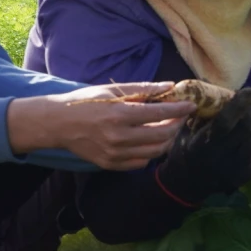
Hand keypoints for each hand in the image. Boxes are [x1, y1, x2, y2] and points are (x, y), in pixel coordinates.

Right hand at [8, 84, 194, 170]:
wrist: (59, 124)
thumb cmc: (86, 102)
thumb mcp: (112, 90)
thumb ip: (142, 89)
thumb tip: (170, 86)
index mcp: (119, 114)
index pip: (159, 113)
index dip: (179, 110)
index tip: (190, 105)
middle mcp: (118, 137)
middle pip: (162, 135)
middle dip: (177, 125)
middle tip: (181, 116)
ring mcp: (115, 154)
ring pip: (155, 151)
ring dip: (168, 140)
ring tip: (170, 128)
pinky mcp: (111, 164)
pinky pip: (141, 162)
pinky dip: (152, 152)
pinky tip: (152, 141)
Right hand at [156, 88, 250, 202]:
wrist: (188, 182)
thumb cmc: (187, 148)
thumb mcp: (187, 128)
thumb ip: (202, 110)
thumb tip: (220, 87)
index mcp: (204, 142)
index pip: (226, 120)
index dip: (241, 102)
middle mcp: (221, 155)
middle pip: (248, 129)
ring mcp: (236, 168)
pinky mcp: (247, 176)